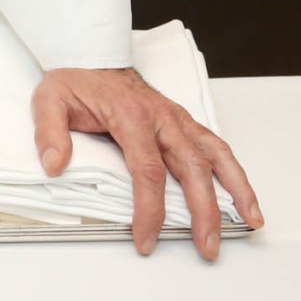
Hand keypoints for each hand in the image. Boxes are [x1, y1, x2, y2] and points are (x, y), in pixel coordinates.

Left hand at [32, 66, 261, 259]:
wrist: (92, 53)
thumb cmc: (76, 80)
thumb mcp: (50, 100)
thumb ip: (50, 133)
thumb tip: (55, 165)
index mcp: (131, 116)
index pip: (147, 170)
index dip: (150, 209)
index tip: (146, 238)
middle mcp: (162, 118)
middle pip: (191, 169)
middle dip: (203, 212)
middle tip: (207, 247)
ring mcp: (177, 120)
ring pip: (215, 156)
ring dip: (235, 190)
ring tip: (250, 221)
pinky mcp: (184, 122)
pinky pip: (215, 147)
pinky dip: (235, 172)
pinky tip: (245, 197)